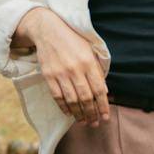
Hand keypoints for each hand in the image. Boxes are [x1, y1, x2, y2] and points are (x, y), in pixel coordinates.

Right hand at [30, 11, 108, 126]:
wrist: (48, 30)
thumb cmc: (73, 40)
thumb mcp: (89, 50)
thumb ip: (97, 70)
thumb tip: (103, 92)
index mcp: (88, 62)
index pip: (98, 89)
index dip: (103, 106)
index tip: (105, 117)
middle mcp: (75, 69)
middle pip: (86, 98)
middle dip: (92, 114)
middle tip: (95, 123)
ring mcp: (60, 73)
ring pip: (72, 100)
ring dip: (79, 114)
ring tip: (83, 122)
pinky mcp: (48, 75)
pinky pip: (57, 96)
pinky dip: (64, 107)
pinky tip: (69, 113)